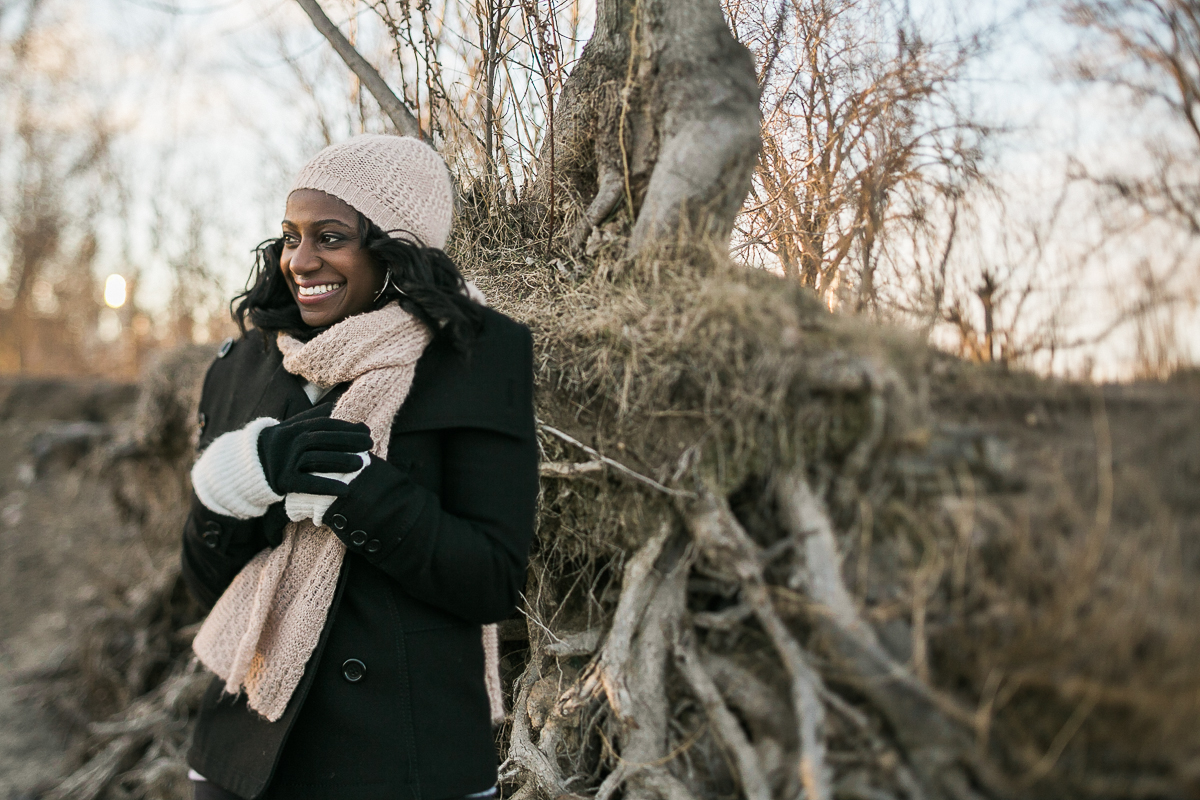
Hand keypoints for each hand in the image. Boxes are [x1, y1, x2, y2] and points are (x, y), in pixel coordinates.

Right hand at [257, 403, 371, 496]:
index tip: (367, 430)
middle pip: (323, 439)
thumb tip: (331, 406)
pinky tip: (345, 491)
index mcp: (296, 427)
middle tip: (370, 444)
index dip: (346, 427)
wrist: (251, 464)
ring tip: (361, 464)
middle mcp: (291, 442)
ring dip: (340, 461)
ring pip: (317, 459)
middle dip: (348, 440)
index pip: (325, 425)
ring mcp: (287, 462)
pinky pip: (308, 484)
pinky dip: (327, 486)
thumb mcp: (293, 428)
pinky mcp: (284, 481)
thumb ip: (312, 417)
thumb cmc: (281, 444)